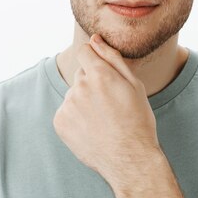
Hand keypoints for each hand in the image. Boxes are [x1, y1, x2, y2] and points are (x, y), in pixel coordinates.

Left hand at [53, 34, 160, 182]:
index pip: (85, 50)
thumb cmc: (137, 119)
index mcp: (100, 74)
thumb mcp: (134, 85)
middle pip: (82, 73)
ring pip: (75, 93)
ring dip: (85, 100)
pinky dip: (77, 116)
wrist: (129, 159)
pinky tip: (92, 127)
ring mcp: (68, 105)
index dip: (95, 59)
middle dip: (93, 82)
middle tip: (111, 103)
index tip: (104, 74)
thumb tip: (95, 39)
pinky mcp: (60, 122)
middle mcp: (80, 87)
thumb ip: (112, 57)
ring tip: (103, 118)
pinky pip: (67, 110)